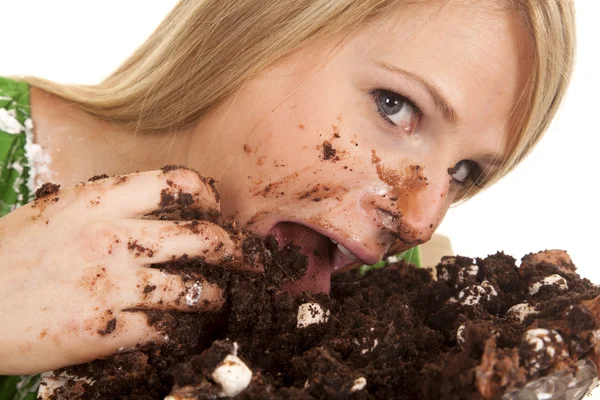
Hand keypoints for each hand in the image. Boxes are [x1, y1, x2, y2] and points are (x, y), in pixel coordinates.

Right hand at [0, 168, 253, 374]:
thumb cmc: (8, 254)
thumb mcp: (56, 211)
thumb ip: (106, 204)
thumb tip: (155, 206)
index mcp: (101, 200)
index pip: (180, 184)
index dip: (210, 197)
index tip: (217, 211)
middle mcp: (112, 238)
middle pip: (203, 238)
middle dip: (235, 250)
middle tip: (247, 259)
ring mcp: (110, 285)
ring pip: (194, 290)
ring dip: (216, 296)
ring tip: (220, 298)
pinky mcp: (102, 329)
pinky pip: (164, 330)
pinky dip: (180, 331)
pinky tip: (181, 330)